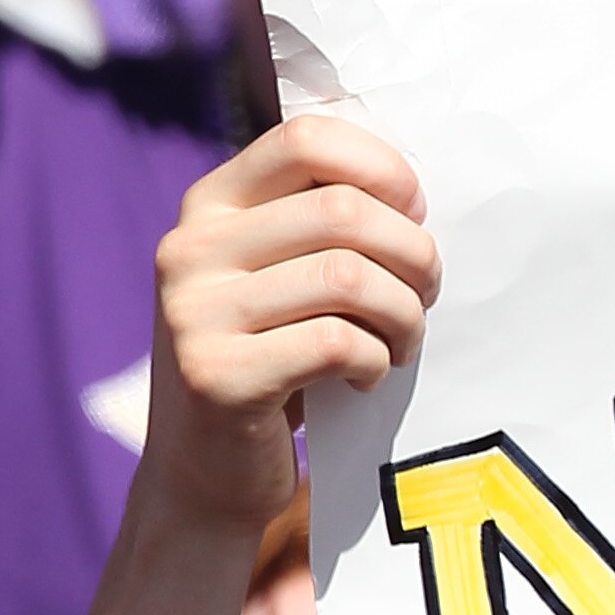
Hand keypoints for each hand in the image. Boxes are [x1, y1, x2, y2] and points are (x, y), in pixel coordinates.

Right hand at [143, 117, 436, 541]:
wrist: (204, 477)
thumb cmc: (272, 364)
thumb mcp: (282, 277)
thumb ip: (320, 224)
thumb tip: (412, 187)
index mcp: (210, 205)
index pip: (305, 137)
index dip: (383, 169)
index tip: (416, 214)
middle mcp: (189, 247)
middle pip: (342, 210)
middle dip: (412, 254)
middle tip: (424, 295)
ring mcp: (193, 312)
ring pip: (347, 277)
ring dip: (403, 315)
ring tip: (402, 342)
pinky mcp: (215, 376)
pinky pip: (337, 344)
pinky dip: (375, 363)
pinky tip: (365, 380)